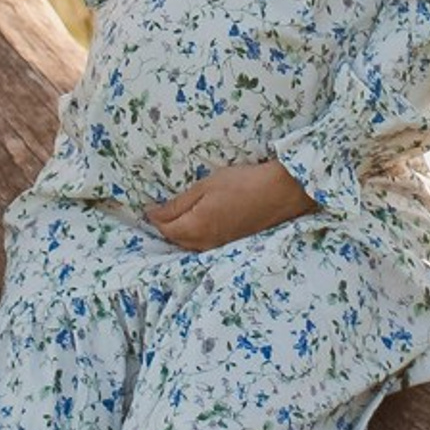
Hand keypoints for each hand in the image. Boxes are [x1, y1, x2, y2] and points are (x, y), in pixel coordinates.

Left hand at [149, 159, 315, 251]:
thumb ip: (180, 203)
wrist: (280, 193)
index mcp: (196, 227)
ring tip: (176, 218)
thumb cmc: (242, 184)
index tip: (149, 207)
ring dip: (180, 234)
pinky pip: (204, 246)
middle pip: (176, 240)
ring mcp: (219, 246)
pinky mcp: (231, 244)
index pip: (166, 228)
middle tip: (160, 211)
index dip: (155, 217)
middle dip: (166, 227)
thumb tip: (155, 214)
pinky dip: (194, 237)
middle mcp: (205, 243)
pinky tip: (197, 225)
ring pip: (190, 245)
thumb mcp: (206, 186)